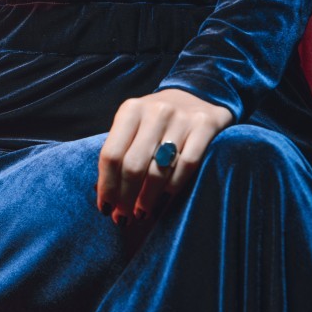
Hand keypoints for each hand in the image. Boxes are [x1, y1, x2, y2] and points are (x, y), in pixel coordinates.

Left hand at [95, 87, 233, 225]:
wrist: (198, 94)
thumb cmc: (157, 121)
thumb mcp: (134, 126)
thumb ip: (120, 153)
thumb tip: (104, 195)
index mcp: (131, 110)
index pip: (111, 155)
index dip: (106, 186)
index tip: (105, 208)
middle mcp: (155, 111)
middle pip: (133, 166)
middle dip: (125, 198)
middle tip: (123, 217)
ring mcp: (182, 118)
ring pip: (159, 170)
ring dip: (147, 199)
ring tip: (142, 213)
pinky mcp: (206, 126)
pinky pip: (187, 166)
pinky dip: (173, 188)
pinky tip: (165, 199)